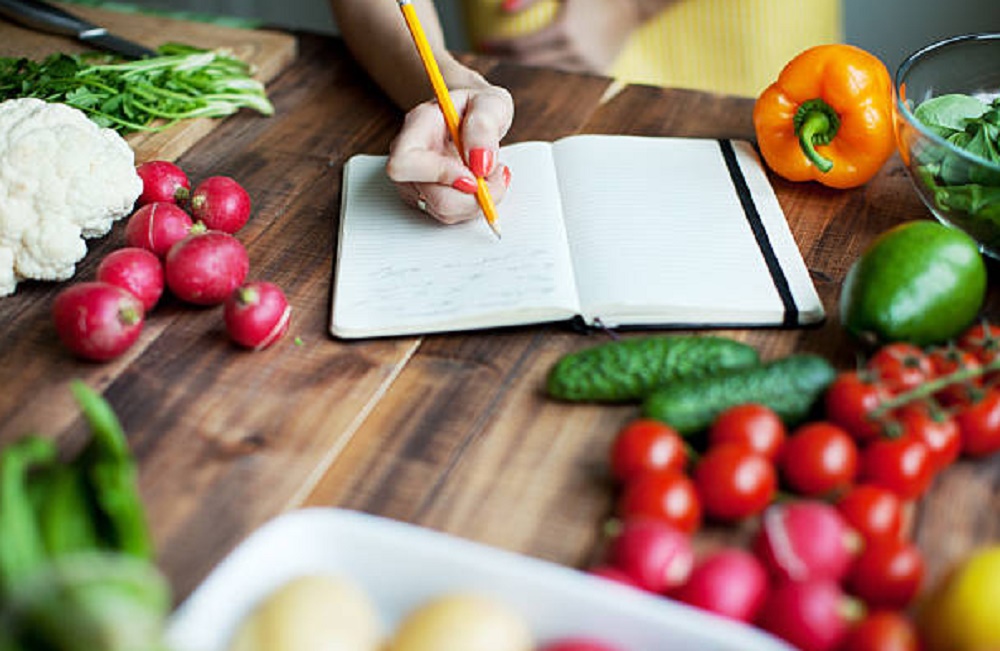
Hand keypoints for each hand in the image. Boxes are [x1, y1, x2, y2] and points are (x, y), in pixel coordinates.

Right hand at [387, 85, 513, 223]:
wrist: (474, 116)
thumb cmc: (479, 107)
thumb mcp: (492, 104)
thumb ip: (484, 127)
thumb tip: (480, 163)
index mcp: (417, 126)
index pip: (405, 162)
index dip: (439, 175)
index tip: (474, 176)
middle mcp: (409, 156)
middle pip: (429, 195)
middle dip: (471, 196)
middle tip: (495, 176)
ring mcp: (416, 180)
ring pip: (443, 211)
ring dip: (477, 201)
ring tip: (490, 174)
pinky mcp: (429, 197)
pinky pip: (452, 215)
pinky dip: (475, 205)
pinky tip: (483, 184)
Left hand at [483, 0, 643, 74]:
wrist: (636, 4)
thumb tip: (503, 8)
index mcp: (565, 30)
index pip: (520, 46)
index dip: (498, 47)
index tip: (482, 44)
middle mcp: (575, 52)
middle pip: (529, 63)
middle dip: (506, 58)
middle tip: (488, 53)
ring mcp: (588, 65)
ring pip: (547, 71)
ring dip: (527, 66)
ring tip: (509, 57)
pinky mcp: (598, 71)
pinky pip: (566, 73)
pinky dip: (551, 66)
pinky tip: (538, 60)